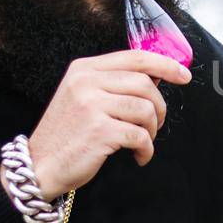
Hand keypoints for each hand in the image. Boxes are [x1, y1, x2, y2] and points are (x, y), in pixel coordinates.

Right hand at [27, 50, 190, 197]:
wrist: (39, 165)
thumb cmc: (67, 134)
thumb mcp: (83, 97)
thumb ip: (114, 83)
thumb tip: (157, 74)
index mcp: (84, 69)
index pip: (135, 57)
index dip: (165, 64)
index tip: (184, 75)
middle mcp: (86, 82)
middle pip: (145, 83)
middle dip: (159, 107)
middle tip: (155, 125)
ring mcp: (91, 105)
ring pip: (146, 109)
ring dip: (152, 130)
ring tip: (142, 142)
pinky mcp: (99, 130)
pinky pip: (140, 135)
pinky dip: (146, 149)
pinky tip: (138, 156)